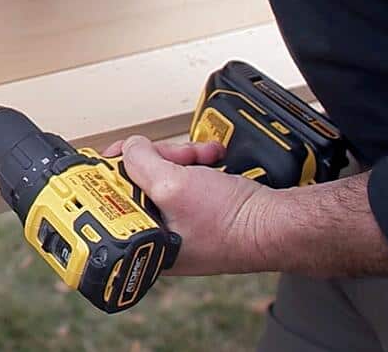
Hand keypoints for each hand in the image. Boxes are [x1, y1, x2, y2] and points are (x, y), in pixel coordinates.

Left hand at [104, 134, 272, 275]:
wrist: (277, 223)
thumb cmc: (231, 223)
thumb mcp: (173, 186)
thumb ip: (139, 162)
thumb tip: (129, 147)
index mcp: (144, 240)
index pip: (109, 198)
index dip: (115, 169)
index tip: (119, 152)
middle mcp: (157, 233)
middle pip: (137, 178)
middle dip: (159, 158)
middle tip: (176, 155)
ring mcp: (178, 219)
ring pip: (162, 171)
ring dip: (181, 155)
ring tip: (201, 157)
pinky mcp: (197, 207)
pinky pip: (185, 174)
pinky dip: (196, 161)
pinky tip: (210, 158)